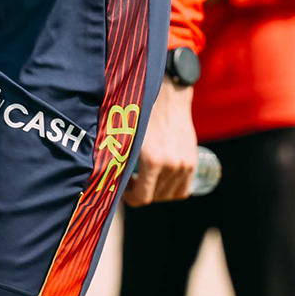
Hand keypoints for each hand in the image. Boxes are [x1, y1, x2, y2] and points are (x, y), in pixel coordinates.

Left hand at [125, 84, 199, 206]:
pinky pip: (184, 190)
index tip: (124, 189)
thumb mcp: (126, 137)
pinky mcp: (192, 162)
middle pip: (155, 197)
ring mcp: (184, 165)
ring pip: (169, 194)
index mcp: (153, 161)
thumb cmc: (142, 114)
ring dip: (156, 191)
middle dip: (141, 192)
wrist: (168, 97)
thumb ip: (117, 159)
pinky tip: (162, 180)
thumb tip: (102, 179)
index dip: (130, 198)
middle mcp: (172, 166)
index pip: (142, 198)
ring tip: (146, 178)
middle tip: (131, 181)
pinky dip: (172, 190)